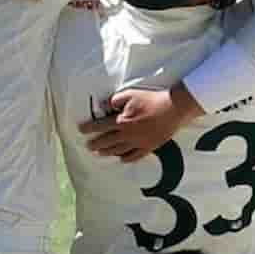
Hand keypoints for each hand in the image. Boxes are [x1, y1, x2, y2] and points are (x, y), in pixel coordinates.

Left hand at [77, 85, 202, 162]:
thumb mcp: (130, 94)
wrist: (173, 109)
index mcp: (121, 121)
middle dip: (95, 144)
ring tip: (100, 153)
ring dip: (107, 152)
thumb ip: (115, 100)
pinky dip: (126, 159)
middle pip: (107, 141)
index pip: (100, 126)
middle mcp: (128, 135)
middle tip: (88, 146)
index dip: (89, 128)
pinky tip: (121, 159)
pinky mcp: (149, 146)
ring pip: (118, 150)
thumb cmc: (152, 100)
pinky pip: (135, 156)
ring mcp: (138, 143)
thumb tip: (107, 106)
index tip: (81, 130)